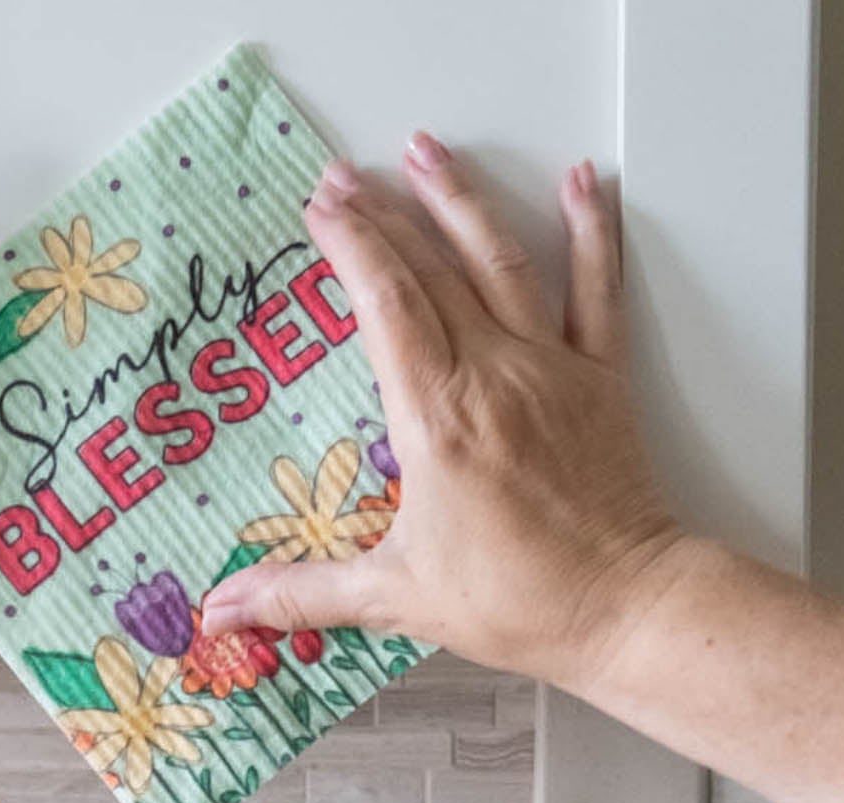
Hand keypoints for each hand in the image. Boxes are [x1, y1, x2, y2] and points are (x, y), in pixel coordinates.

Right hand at [203, 135, 688, 692]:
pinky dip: (591, 229)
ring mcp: (552, 368)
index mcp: (437, 419)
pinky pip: (597, 288)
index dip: (351, 249)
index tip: (321, 210)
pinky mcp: (600, 379)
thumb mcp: (394, 599)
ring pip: (502, 260)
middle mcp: (494, 376)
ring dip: (461, 200)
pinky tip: (583, 182)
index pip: (386, 306)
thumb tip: (220, 609)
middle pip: (433, 270)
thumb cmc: (516, 601)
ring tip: (428, 151)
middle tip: (345, 177)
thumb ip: (301, 593)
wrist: (623, 607)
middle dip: (385, 214)